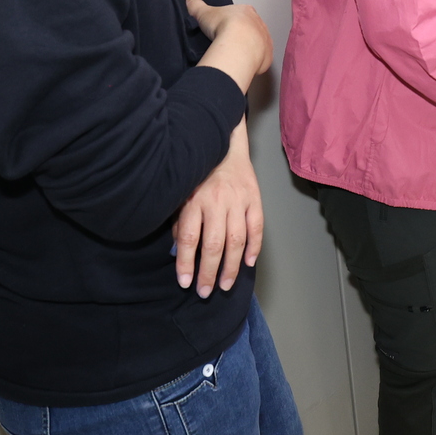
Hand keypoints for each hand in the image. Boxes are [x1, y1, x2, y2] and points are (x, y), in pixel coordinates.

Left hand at [174, 120, 263, 296]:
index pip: (188, 238)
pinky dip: (254, 246)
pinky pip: (257, 227)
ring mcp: (238, 200)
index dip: (186, 263)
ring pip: (236, 240)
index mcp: (194, 200)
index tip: (185, 282)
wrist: (223, 143)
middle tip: (206, 291)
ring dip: (232, 266)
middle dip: (209, 272)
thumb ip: (180, 221)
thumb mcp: (181, 194)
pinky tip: (249, 262)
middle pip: (213, 244)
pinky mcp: (255, 198)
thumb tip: (178, 252)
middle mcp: (216, 201)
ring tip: (226, 284)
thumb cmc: (198, 172)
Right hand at [188, 0, 272, 90]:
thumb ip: (195, 5)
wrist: (238, 45)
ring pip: (257, 43)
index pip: (240, 14)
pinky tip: (242, 65)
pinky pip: (261, 58)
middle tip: (228, 45)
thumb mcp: (203, 13)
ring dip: (248, 49)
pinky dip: (253, 62)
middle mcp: (259, 23)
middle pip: (251, 29)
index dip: (232, 22)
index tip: (223, 29)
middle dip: (242, 36)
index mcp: (246, 11)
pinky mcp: (268, 55)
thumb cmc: (222, 26)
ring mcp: (266, 39)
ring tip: (234, 56)